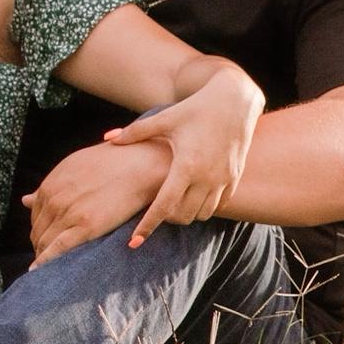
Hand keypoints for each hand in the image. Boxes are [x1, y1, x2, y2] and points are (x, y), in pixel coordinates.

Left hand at [23, 139, 168, 265]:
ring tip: (47, 270)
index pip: (35, 215)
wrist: (137, 165)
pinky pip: (58, 248)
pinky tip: (38, 271)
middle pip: (38, 231)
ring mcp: (68, 212)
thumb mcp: (72, 169)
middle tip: (45, 260)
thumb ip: (48, 187)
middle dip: (39, 246)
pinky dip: (45, 262)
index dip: (39, 230)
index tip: (43, 241)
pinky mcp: (85, 226)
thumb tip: (25, 200)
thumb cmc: (109, 165)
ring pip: (45, 241)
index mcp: (50, 185)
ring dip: (43, 256)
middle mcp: (54, 199)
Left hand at [105, 67, 263, 243]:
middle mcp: (207, 178)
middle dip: (166, 219)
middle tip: (153, 212)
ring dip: (186, 214)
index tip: (134, 242)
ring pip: (202, 214)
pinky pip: (220, 205)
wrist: (235, 100)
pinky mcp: (234, 178)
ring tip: (172, 204)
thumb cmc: (196, 108)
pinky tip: (193, 196)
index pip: (164, 206)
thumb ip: (135, 132)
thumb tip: (108, 138)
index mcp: (186, 166)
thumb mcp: (165, 118)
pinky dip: (205, 206)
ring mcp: (224, 180)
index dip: (147, 226)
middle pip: (183, 216)